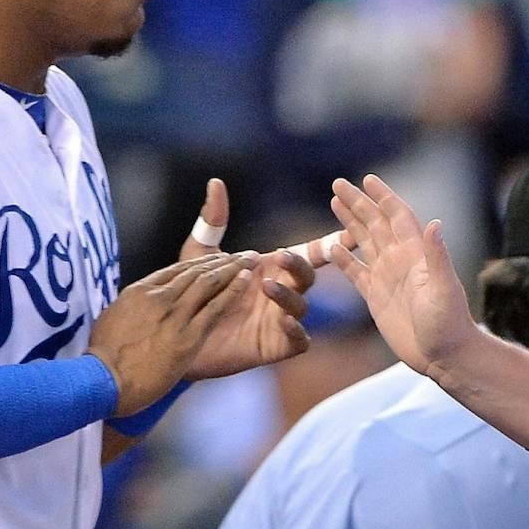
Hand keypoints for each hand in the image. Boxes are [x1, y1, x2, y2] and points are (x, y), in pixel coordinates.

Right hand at [88, 253, 258, 413]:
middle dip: (222, 261)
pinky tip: (245, 281)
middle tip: (243, 255)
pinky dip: (233, 291)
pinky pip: (215, 308)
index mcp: (138, 292)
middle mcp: (158, 298)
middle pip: (196, 272)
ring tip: (250, 261)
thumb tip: (142, 304)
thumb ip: (133, 307)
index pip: (175, 270)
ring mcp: (174, 316)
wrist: (104, 381)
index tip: (216, 258)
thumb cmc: (103, 357)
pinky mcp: (188, 337)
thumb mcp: (113, 319)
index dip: (199, 263)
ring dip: (233, 270)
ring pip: (209, 283)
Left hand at [172, 178, 313, 379]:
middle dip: (299, 263)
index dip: (333, 240)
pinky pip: (299, 340)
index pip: (309, 252)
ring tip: (265, 286)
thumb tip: (216, 182)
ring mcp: (280, 320)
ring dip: (288, 294)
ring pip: (301, 305)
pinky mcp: (275, 347)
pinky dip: (297, 330)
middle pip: (307, 274)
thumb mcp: (200, 256)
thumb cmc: (191, 295)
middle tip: (281, 256)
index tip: (352, 227)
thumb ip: (212, 222)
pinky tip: (283, 321)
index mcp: (272, 268)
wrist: (176, 339)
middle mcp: (281, 292)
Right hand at [326, 174, 480, 375]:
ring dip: (350, 223)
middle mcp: (400, 261)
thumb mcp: (444, 288)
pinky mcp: (376, 298)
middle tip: (339, 184)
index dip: (383, 197)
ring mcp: (387, 278)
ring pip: (365, 242)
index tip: (368, 179)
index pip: (397, 217)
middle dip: (358, 203)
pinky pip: (357, 272)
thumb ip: (437, 256)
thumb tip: (436, 223)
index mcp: (416, 254)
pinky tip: (331, 248)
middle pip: (376, 223)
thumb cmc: (450, 323)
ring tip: (335, 202)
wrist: (445, 356)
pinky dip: (344, 259)